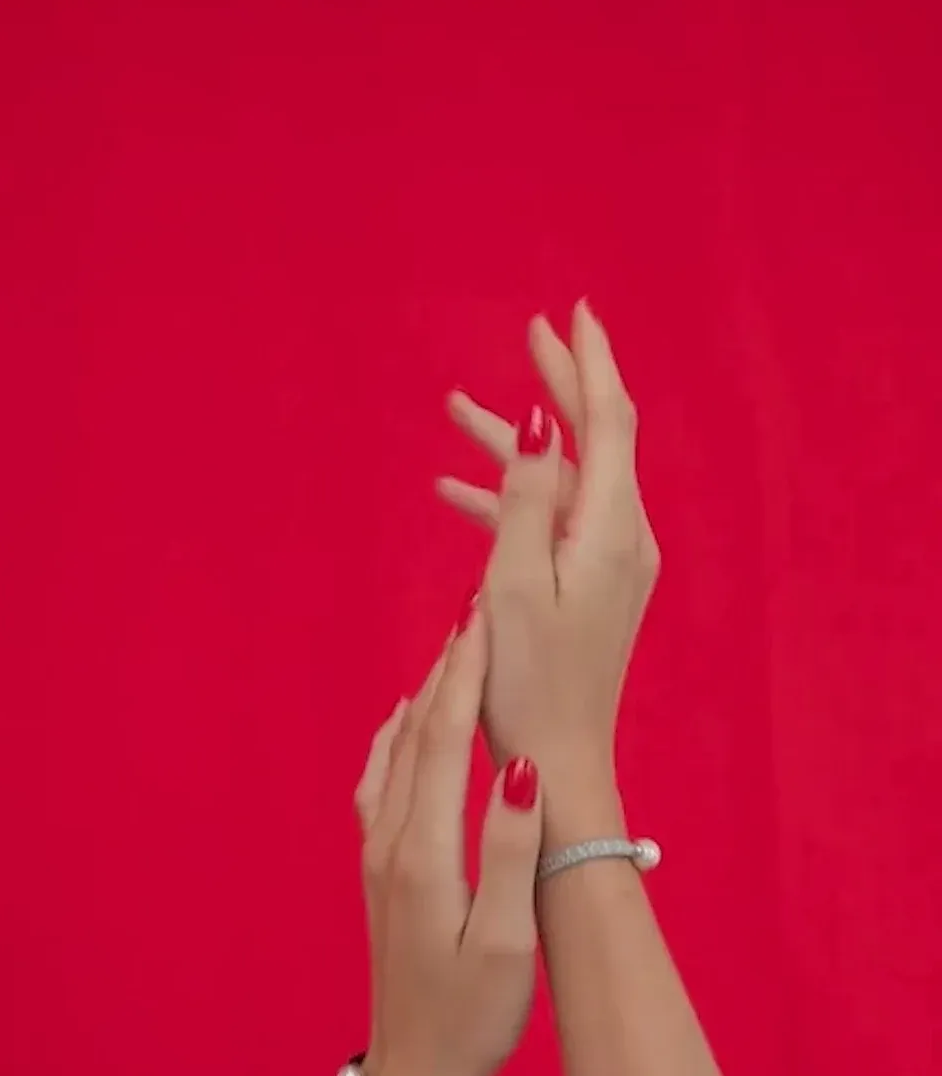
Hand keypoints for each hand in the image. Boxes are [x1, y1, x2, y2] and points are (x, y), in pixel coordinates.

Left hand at [353, 600, 542, 1075]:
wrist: (415, 1067)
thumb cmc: (473, 1010)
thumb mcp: (507, 939)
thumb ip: (510, 850)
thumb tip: (519, 767)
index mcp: (425, 850)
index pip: (443, 739)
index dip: (463, 675)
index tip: (481, 620)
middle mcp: (392, 839)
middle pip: (416, 733)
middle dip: (447, 670)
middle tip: (473, 613)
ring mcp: (378, 851)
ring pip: (398, 751)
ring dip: (425, 696)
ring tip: (451, 652)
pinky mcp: (380, 865)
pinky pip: (381, 780)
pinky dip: (395, 736)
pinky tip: (404, 721)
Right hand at [436, 301, 658, 828]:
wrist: (558, 760)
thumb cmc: (526, 681)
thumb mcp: (512, 584)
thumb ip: (523, 498)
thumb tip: (536, 420)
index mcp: (609, 528)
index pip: (607, 422)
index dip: (589, 364)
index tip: (570, 314)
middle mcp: (621, 535)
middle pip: (592, 439)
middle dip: (560, 385)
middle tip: (530, 334)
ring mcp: (608, 560)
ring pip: (561, 479)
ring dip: (512, 448)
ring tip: (453, 410)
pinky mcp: (590, 583)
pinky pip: (550, 521)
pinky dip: (509, 501)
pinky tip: (453, 493)